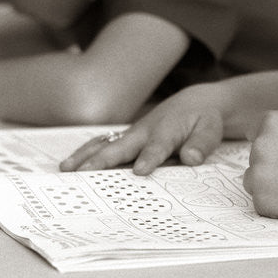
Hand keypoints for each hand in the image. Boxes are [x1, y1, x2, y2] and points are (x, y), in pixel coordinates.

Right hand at [60, 88, 224, 174]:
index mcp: (167, 130)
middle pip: (121, 146)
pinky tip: (70, 166)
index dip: (149, 158)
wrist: (194, 103)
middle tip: (83, 173)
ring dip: (85, 156)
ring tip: (66, 169)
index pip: (157, 146)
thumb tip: (192, 158)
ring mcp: (131, 134)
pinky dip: (85, 154)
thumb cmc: (203, 120)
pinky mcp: (125, 138)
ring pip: (105, 144)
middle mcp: (144, 131)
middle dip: (102, 160)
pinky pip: (102, 145)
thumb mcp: (211, 130)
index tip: (140, 171)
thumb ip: (201, 145)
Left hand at [244, 110, 277, 223]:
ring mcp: (258, 173)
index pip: (253, 129)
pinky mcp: (261, 199)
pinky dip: (275, 203)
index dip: (267, 140)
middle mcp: (260, 145)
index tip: (275, 150)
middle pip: (254, 156)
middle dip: (270, 163)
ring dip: (269, 184)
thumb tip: (270, 139)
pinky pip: (262, 201)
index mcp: (274, 122)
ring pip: (253, 179)